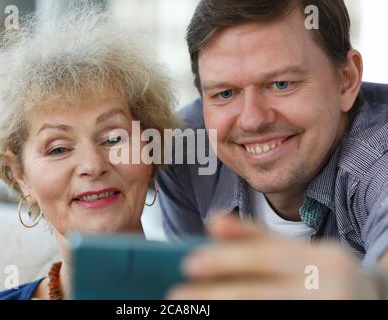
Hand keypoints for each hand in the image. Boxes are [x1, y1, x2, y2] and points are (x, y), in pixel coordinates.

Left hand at [167, 213, 379, 299]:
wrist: (368, 301)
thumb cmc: (322, 273)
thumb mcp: (297, 250)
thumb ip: (254, 236)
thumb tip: (212, 221)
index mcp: (323, 259)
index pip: (268, 256)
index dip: (227, 260)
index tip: (188, 263)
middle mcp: (329, 289)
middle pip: (262, 294)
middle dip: (216, 296)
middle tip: (176, 295)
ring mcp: (330, 313)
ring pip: (264, 313)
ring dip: (223, 314)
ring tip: (191, 312)